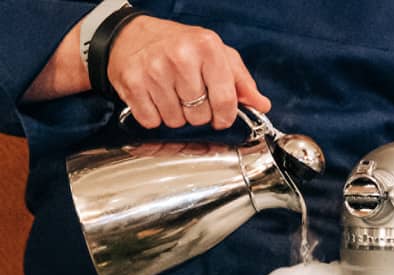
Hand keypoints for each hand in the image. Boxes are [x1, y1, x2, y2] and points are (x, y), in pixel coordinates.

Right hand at [107, 16, 271, 129]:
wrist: (133, 35)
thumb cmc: (178, 45)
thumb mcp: (216, 54)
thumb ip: (240, 81)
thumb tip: (260, 105)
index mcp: (207, 47)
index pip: (225, 100)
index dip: (225, 117)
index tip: (221, 118)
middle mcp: (181, 56)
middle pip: (200, 115)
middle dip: (198, 114)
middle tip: (190, 98)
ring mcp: (154, 70)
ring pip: (175, 121)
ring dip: (176, 116)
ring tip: (171, 96)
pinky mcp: (133, 83)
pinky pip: (151, 121)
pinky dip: (154, 117)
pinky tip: (154, 99)